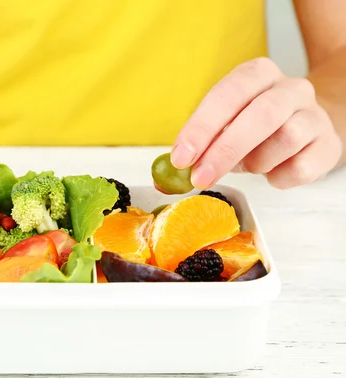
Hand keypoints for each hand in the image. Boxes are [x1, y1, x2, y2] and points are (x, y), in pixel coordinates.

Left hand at [171, 57, 343, 189]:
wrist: (305, 130)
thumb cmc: (255, 128)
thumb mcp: (225, 125)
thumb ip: (202, 141)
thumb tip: (174, 169)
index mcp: (257, 74)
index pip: (227, 94)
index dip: (202, 127)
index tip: (181, 157)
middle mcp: (291, 88)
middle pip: (261, 114)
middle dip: (225, 150)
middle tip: (200, 177)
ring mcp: (314, 115)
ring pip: (286, 139)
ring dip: (256, 162)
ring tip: (249, 165)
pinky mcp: (328, 144)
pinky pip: (301, 167)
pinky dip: (278, 177)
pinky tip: (272, 173)